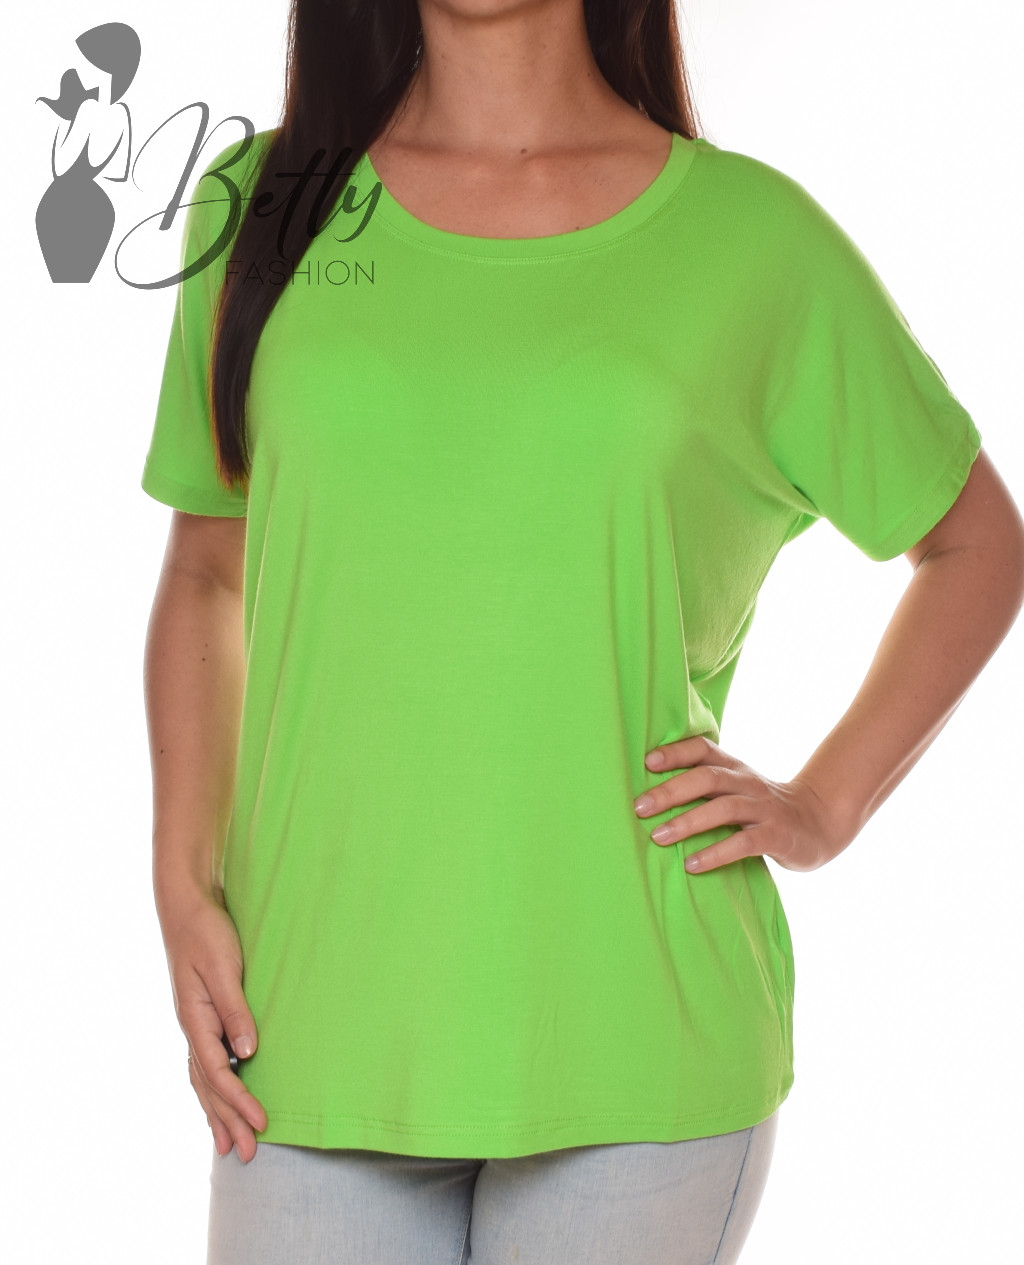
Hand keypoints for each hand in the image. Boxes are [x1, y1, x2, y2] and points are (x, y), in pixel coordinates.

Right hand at [155, 882, 267, 1161]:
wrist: (185, 906)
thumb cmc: (207, 933)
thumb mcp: (223, 968)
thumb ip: (235, 1009)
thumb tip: (248, 1052)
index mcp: (195, 1020)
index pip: (218, 1074)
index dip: (240, 1101)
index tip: (263, 1124)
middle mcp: (191, 1027)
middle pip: (208, 1086)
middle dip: (228, 1121)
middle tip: (248, 1155)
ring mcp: (194, 1022)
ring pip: (203, 1079)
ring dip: (217, 1111)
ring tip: (227, 1144)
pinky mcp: (201, 1013)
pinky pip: (205, 1062)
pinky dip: (212, 1087)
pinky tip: (219, 1097)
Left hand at [633, 735, 852, 872]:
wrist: (819, 823)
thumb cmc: (761, 808)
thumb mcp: (736, 788)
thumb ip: (703, 784)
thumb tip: (648, 793)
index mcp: (734, 768)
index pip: (704, 749)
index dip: (676, 752)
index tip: (647, 762)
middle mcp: (747, 783)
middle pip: (708, 778)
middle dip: (671, 791)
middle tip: (640, 808)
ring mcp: (764, 809)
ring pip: (724, 809)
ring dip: (688, 822)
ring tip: (658, 837)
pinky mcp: (776, 836)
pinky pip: (744, 843)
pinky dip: (716, 853)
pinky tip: (692, 865)